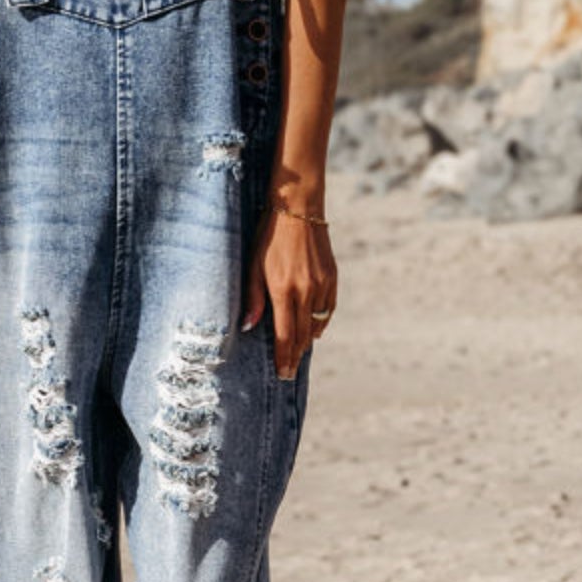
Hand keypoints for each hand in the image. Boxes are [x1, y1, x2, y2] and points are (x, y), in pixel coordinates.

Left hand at [241, 204, 337, 379]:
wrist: (298, 208)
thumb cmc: (268, 235)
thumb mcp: (253, 265)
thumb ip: (253, 298)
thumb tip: (249, 328)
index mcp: (284, 290)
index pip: (285, 335)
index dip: (284, 357)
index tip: (284, 373)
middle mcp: (306, 291)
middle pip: (302, 335)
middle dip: (295, 356)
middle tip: (290, 372)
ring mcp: (322, 285)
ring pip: (317, 324)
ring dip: (307, 339)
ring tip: (298, 351)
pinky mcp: (332, 277)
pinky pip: (328, 309)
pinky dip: (320, 322)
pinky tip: (313, 328)